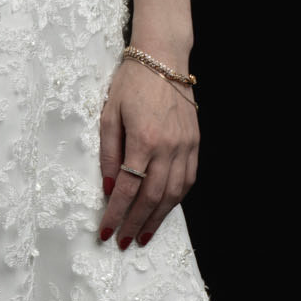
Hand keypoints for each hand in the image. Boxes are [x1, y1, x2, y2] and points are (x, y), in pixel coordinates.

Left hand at [98, 57, 198, 250]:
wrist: (164, 58)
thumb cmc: (131, 82)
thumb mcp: (109, 113)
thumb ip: (108, 152)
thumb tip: (108, 186)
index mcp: (142, 139)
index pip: (126, 187)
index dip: (116, 213)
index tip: (106, 231)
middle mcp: (168, 147)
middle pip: (151, 197)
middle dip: (136, 223)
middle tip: (123, 242)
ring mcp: (185, 146)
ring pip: (174, 194)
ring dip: (158, 218)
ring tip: (144, 235)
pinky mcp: (195, 143)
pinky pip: (188, 180)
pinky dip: (176, 200)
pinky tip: (165, 210)